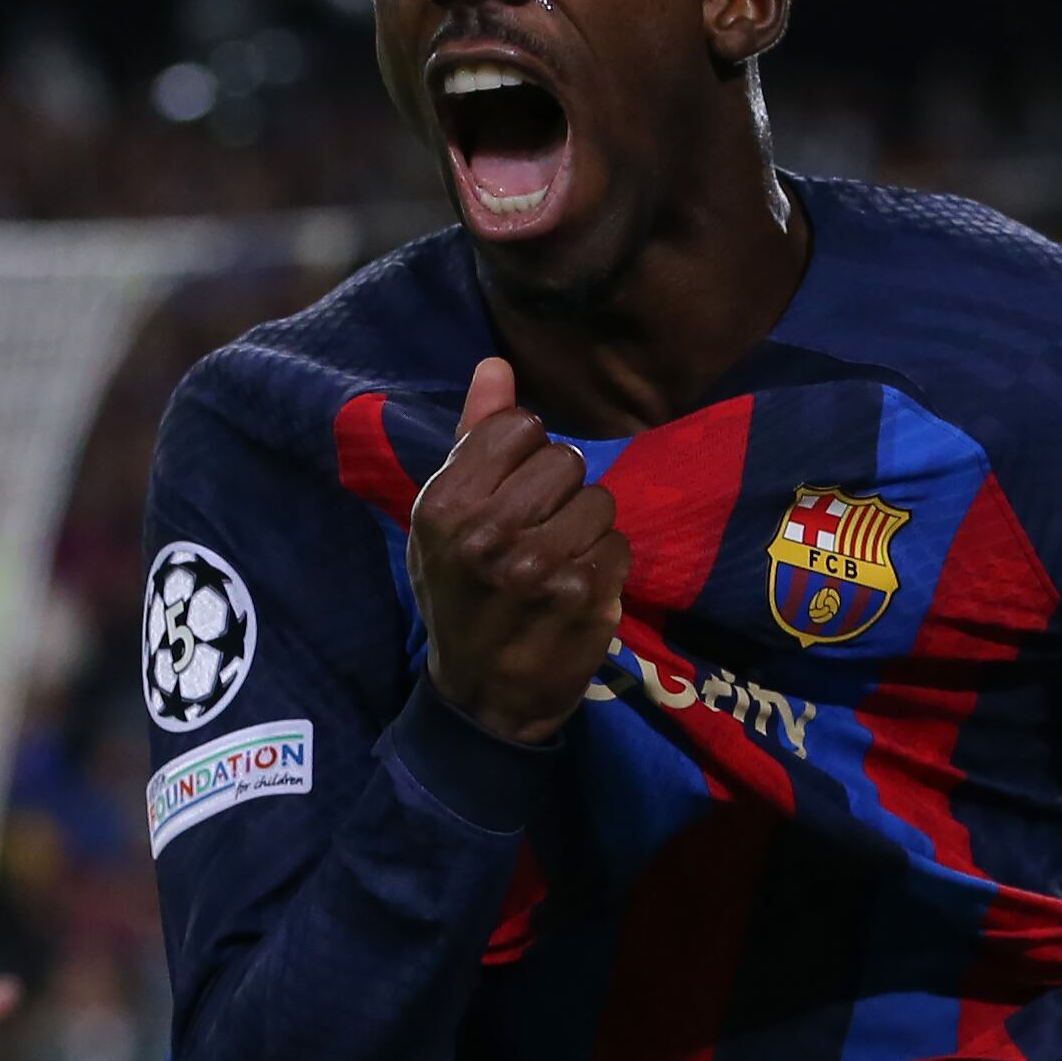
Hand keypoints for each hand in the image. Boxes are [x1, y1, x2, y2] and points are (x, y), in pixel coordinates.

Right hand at [409, 358, 625, 745]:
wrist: (482, 695)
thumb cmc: (458, 595)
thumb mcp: (442, 521)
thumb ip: (470, 439)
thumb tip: (495, 365)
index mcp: (446, 504)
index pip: (520, 427)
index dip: (523, 455)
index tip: (510, 491)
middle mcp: (490, 532)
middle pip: (566, 459)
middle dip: (558, 491)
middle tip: (536, 530)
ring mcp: (540, 566)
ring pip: (600, 500)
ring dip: (586, 527)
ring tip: (557, 559)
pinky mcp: (584, 595)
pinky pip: (619, 544)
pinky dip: (605, 563)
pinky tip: (577, 587)